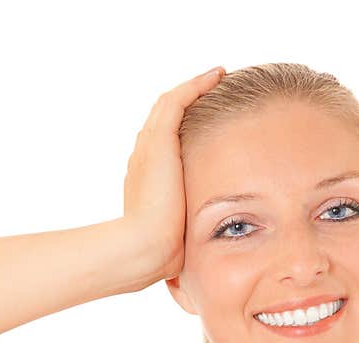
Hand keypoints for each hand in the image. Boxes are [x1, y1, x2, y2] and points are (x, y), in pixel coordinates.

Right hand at [123, 66, 224, 280]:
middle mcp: (142, 157)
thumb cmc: (161, 252)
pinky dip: (195, 85)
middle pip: (162, 119)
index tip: (204, 123)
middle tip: (212, 89)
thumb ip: (185, 227)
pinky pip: (177, 101)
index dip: (180, 130)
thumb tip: (196, 246)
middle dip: (186, 102)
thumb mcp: (176, 235)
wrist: (144, 248)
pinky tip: (216, 75)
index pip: (161, 145)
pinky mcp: (158, 141)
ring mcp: (147, 147)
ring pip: (168, 104)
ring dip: (192, 88)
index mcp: (144, 178)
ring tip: (216, 76)